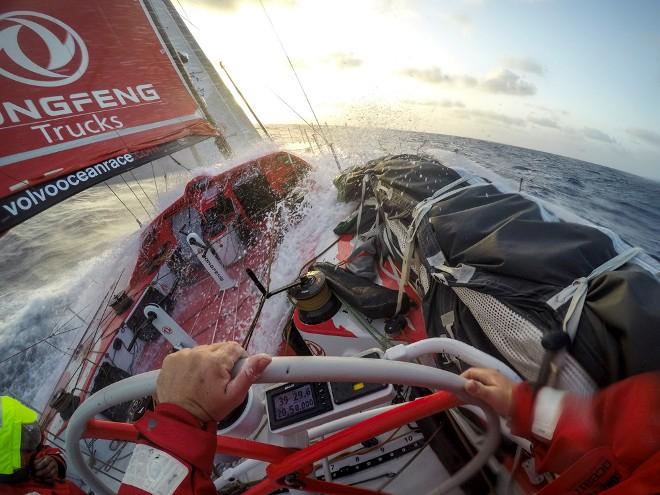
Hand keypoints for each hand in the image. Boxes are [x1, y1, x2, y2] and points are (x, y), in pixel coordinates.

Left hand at [33, 455, 58, 481]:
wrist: (49, 464)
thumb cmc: (40, 463)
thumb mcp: (38, 460)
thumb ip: (34, 462)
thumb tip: (30, 466)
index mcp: (49, 458)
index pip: (44, 462)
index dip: (38, 466)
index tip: (34, 469)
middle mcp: (53, 463)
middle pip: (47, 469)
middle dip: (40, 473)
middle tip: (35, 474)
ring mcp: (55, 469)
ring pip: (50, 474)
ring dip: (43, 477)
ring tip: (37, 477)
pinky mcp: (55, 475)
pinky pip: (52, 479)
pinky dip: (46, 480)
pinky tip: (41, 479)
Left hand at [156, 342, 270, 421]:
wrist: (179, 419)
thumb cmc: (208, 409)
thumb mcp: (234, 396)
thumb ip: (249, 374)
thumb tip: (264, 357)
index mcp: (216, 361)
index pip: (234, 347)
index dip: (238, 359)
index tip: (234, 372)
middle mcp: (199, 353)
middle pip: (218, 347)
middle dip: (222, 360)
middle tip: (219, 379)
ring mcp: (183, 355)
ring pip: (203, 350)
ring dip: (206, 360)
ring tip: (204, 380)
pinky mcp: (171, 358)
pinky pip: (187, 354)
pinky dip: (191, 363)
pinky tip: (191, 378)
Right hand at [461, 367, 514, 416]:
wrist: (525, 407)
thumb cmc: (508, 401)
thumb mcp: (491, 395)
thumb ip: (478, 389)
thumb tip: (466, 384)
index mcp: (489, 374)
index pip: (470, 371)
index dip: (461, 378)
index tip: (456, 388)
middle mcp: (491, 376)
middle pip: (474, 377)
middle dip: (466, 385)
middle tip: (460, 395)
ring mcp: (495, 382)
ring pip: (479, 383)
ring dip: (472, 390)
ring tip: (467, 399)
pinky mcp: (498, 390)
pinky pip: (484, 388)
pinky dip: (479, 393)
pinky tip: (478, 401)